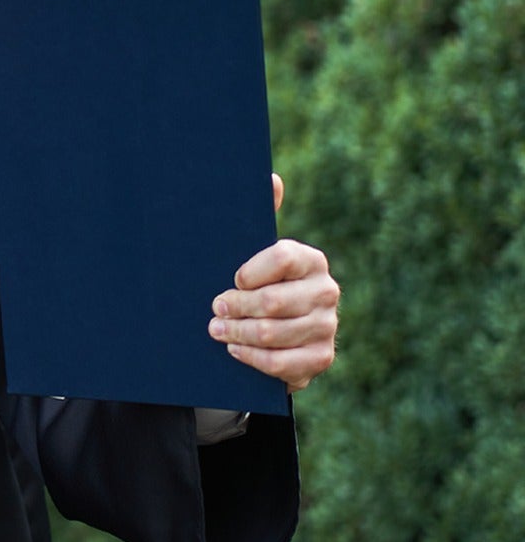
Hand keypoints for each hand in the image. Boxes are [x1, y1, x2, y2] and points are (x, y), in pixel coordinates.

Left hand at [208, 174, 338, 391]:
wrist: (275, 333)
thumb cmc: (257, 284)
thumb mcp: (254, 252)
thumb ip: (261, 216)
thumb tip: (271, 178)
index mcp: (311, 260)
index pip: (281, 257)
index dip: (250, 271)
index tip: (231, 279)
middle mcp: (326, 291)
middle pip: (273, 301)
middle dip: (235, 307)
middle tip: (214, 309)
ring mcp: (326, 327)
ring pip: (273, 333)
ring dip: (237, 333)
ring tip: (216, 330)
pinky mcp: (320, 358)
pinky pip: (281, 363)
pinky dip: (252, 358)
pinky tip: (235, 350)